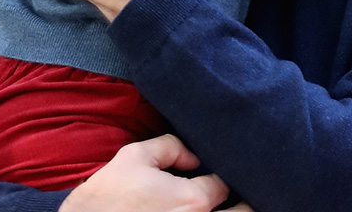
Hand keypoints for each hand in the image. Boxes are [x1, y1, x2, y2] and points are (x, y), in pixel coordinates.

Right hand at [58, 134, 229, 211]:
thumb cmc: (109, 196)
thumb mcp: (135, 157)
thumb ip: (171, 147)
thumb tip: (193, 158)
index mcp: (192, 202)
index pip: (223, 185)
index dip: (220, 174)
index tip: (210, 171)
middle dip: (242, 203)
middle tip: (234, 193)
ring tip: (222, 204)